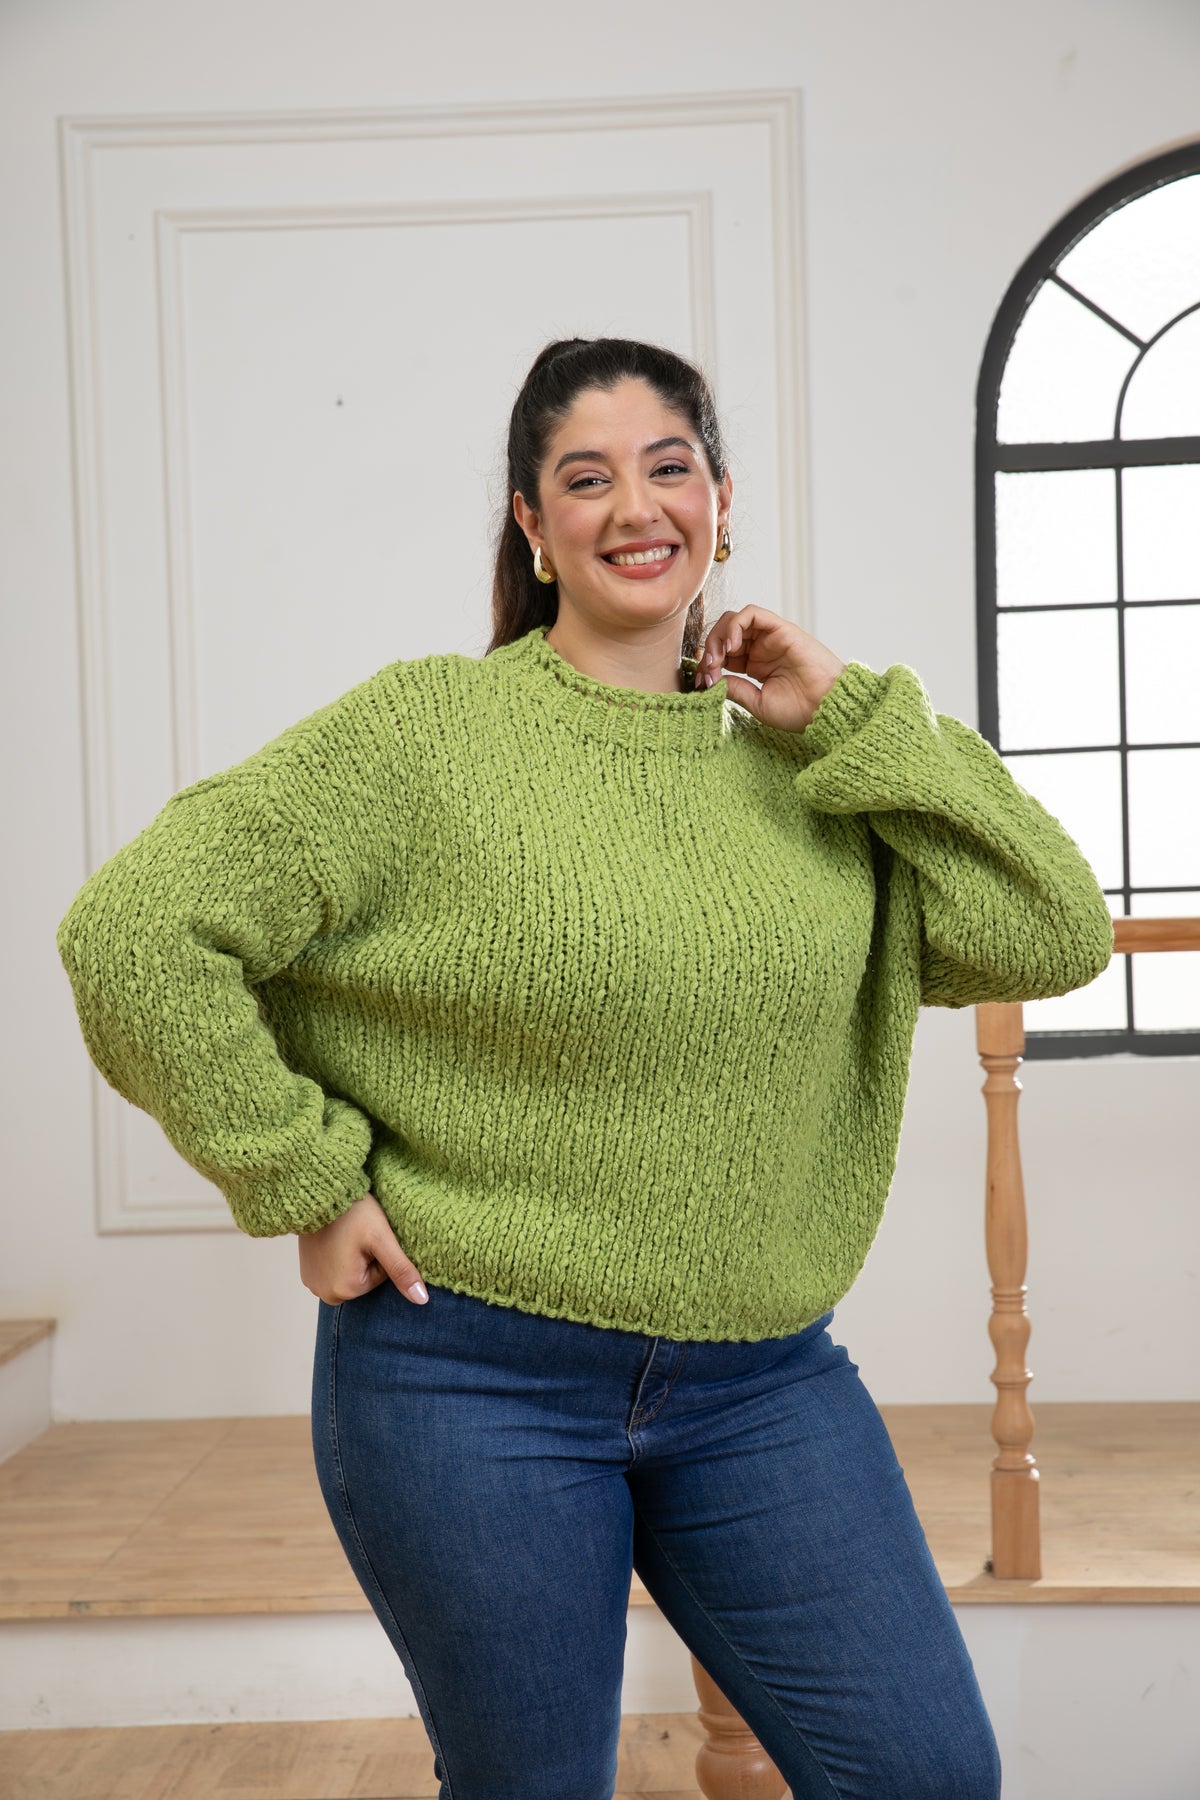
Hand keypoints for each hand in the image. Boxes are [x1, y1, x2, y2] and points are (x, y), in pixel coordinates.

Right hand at [297, 1191, 428, 1306]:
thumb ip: (401, 1270)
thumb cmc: (353, 1213)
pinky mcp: (307, 1274)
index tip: (369, 1236)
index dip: (381, 1253)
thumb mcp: (382, 1240)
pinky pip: (334, 1270)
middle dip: (367, 1257)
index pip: (382, 1276)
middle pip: (364, 1278)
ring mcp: (314, 1285)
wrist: (320, 1194)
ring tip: (346, 1236)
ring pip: (350, 1273)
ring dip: (352, 1256)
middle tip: (358, 1235)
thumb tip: (421, 1300)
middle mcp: (326, 1294)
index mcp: (345, 1291)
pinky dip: (338, 1256)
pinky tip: (334, 1239)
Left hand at [695, 605, 846, 733]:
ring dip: (718, 636)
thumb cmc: (800, 711)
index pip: (722, 654)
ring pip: (734, 621)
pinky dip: (735, 625)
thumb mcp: (758, 703)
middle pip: (724, 635)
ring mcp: (770, 637)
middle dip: (709, 650)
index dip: (707, 665)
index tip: (701, 683)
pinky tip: (731, 646)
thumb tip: (711, 680)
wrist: (827, 709)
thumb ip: (735, 689)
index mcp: (755, 666)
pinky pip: (752, 613)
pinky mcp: (781, 628)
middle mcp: (761, 648)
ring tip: (717, 658)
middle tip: (707, 669)